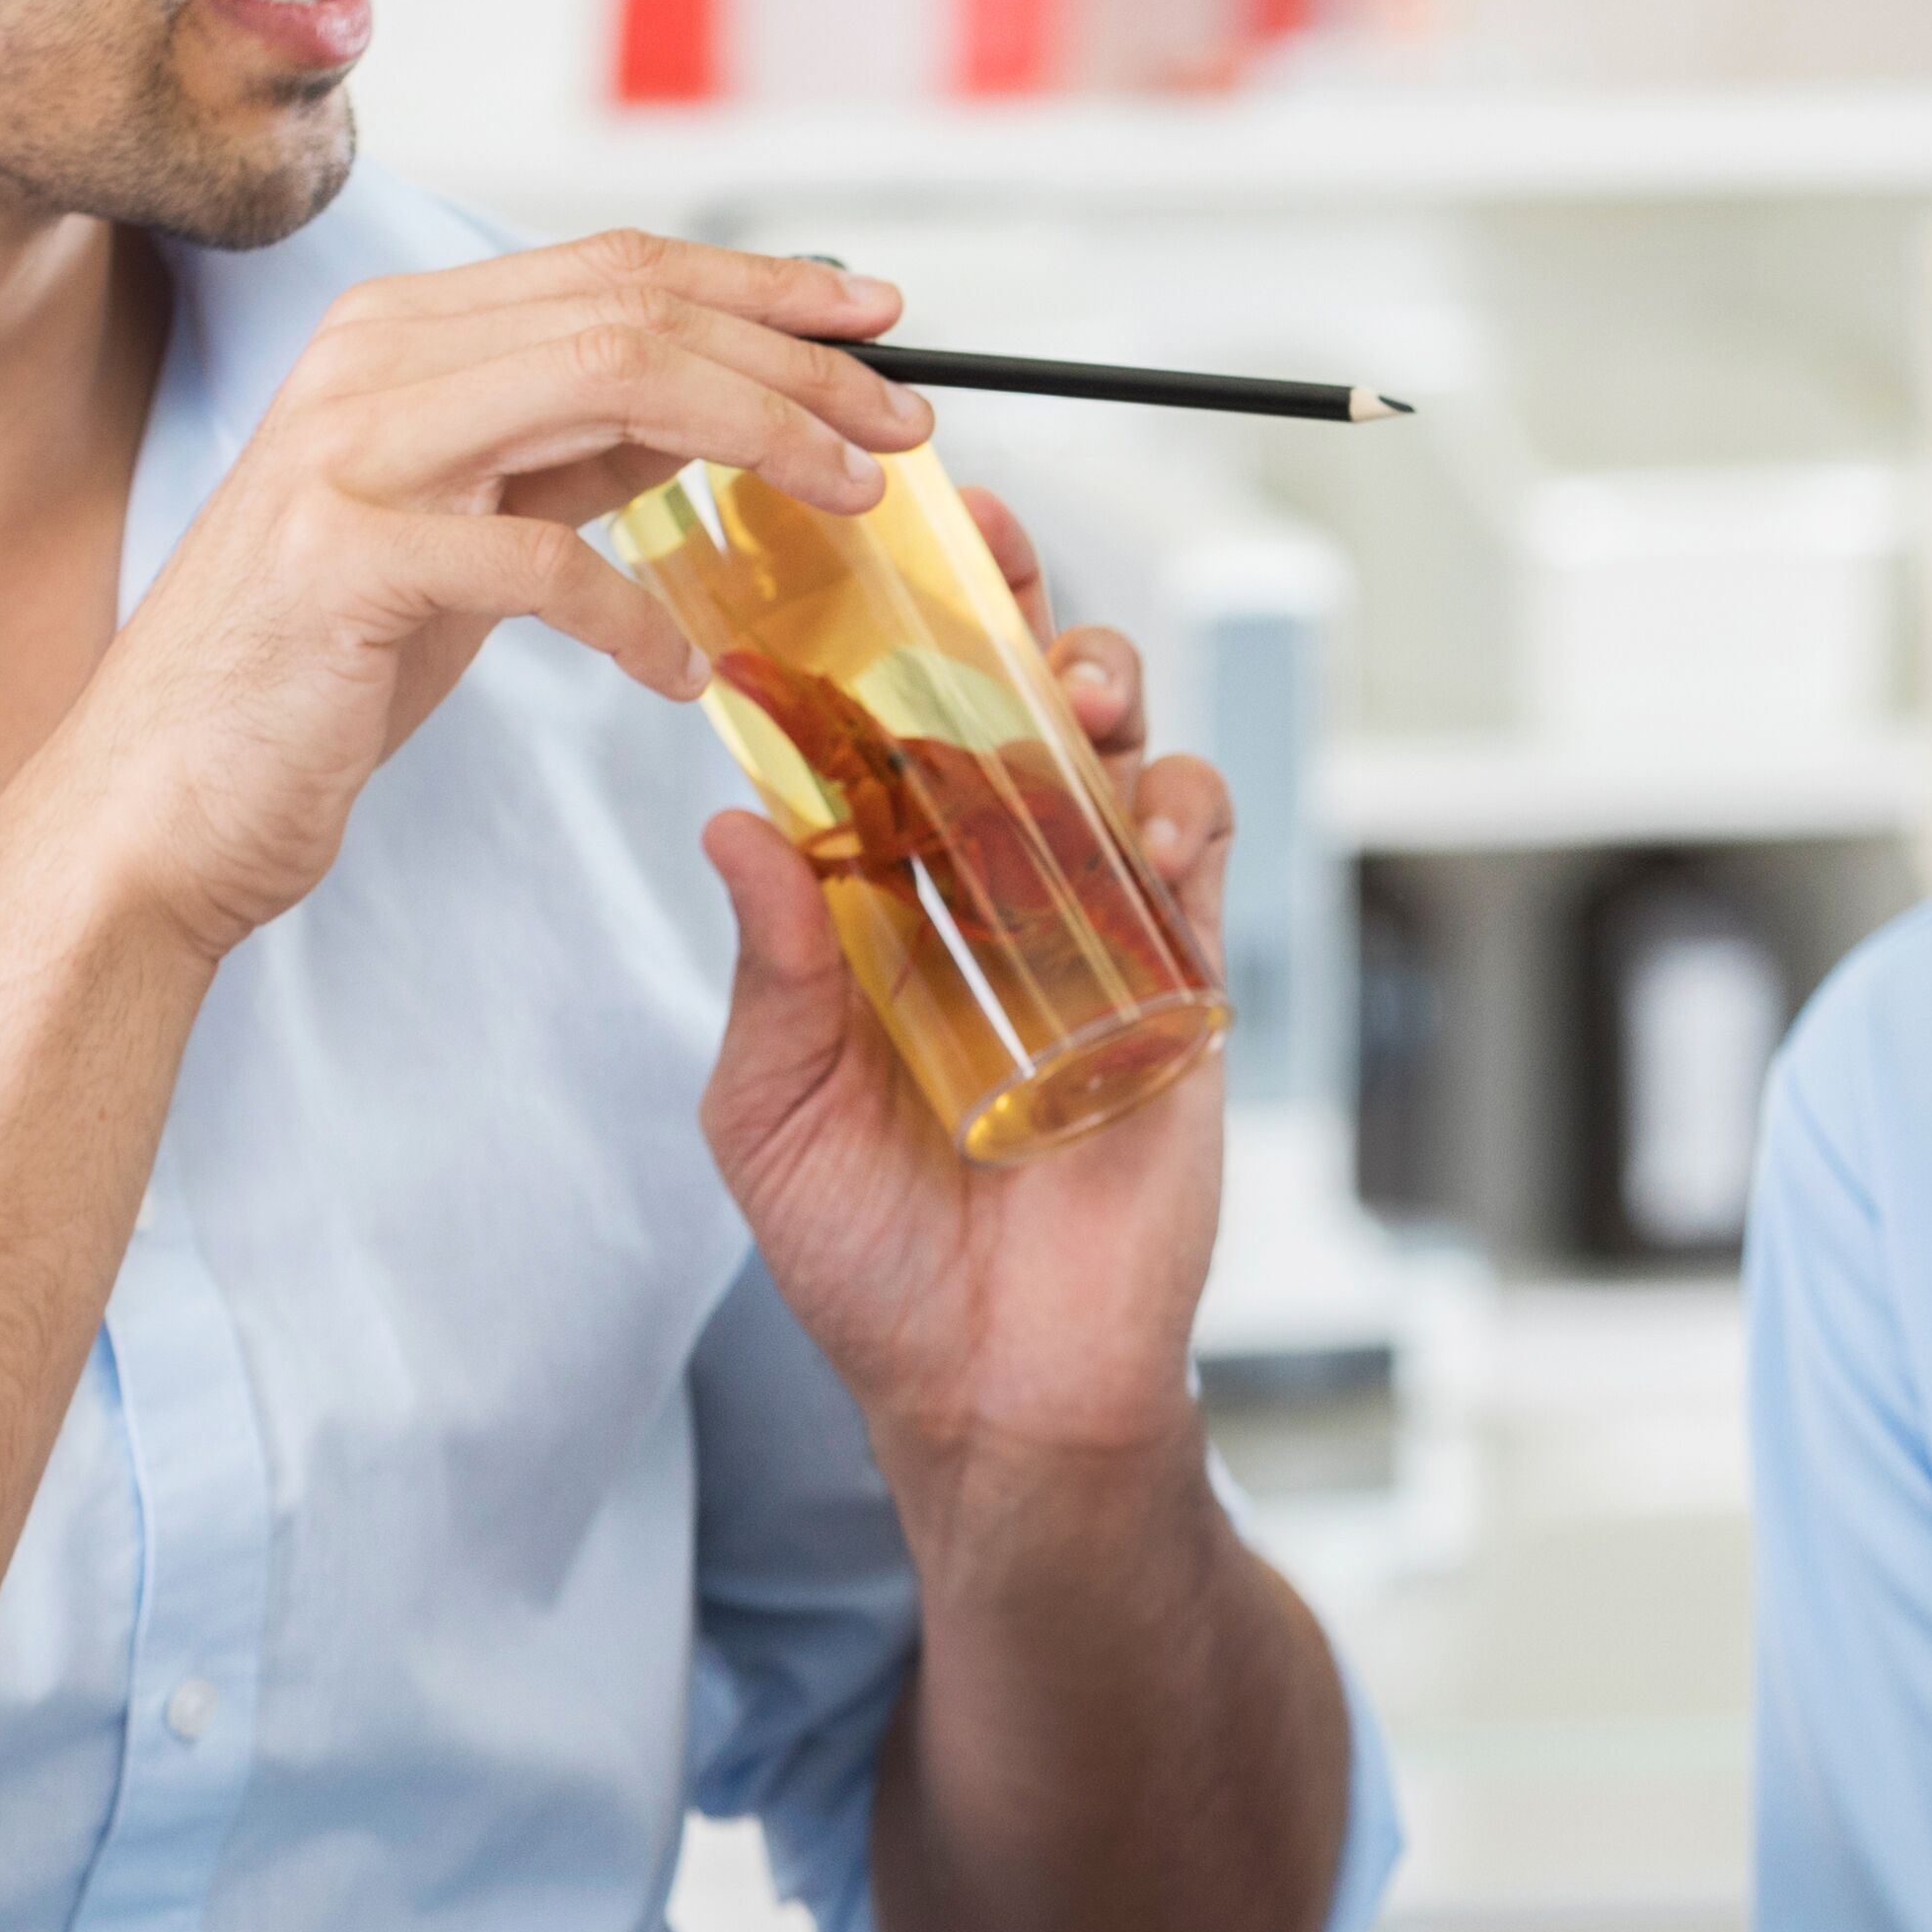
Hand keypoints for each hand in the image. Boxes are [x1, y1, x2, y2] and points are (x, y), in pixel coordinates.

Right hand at [0, 234, 929, 965]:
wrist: (150, 811)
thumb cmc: (311, 677)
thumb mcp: (463, 536)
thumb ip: (565, 455)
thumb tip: (711, 406)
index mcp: (399, 333)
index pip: (620, 268)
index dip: (767, 287)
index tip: (883, 325)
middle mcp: (369, 360)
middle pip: (636, 307)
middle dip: (796, 357)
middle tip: (906, 425)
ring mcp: (347, 452)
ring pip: (612, 384)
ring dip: (761, 438)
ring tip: (852, 504)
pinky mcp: (343, 562)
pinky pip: (543, 557)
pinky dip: (637, 615)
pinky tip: (681, 673)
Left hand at [698, 484, 1233, 1486]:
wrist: (993, 1388)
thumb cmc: (865, 1256)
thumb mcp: (771, 1108)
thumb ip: (770, 968)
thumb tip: (733, 817)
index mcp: (877, 899)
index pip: (882, 730)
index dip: (881, 633)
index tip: (856, 543)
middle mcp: (984, 889)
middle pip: (1007, 703)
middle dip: (1008, 605)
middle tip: (988, 547)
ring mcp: (1088, 925)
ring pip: (1113, 749)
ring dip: (1099, 686)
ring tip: (1068, 692)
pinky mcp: (1180, 978)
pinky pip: (1198, 853)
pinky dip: (1179, 807)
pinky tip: (1141, 825)